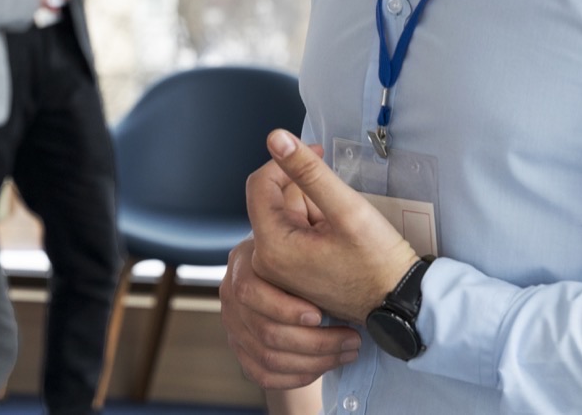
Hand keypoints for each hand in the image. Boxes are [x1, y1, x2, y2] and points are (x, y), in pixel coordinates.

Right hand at [221, 237, 360, 390]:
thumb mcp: (303, 233)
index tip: (321, 314)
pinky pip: (264, 374)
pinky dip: (297, 376)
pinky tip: (324, 366)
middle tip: (352, 338)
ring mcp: (233, 324)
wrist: (295, 280)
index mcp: (241, 262)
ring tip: (348, 350)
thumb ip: (300, 223)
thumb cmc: (308, 257)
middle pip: (264, 331)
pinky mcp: (242, 350)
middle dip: (315, 342)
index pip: (251, 291)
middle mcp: (230, 294)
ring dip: (315, 360)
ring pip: (268, 356)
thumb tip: (305, 204)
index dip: (286, 308)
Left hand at [246, 130, 417, 322]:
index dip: (287, 162)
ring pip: (288, 214)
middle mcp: (266, 261)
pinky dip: (317, 226)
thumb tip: (275, 138)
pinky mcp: (291, 273)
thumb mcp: (347, 209)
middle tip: (341, 210)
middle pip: (275, 200)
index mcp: (272, 246)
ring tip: (344, 230)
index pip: (260, 184)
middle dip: (309, 194)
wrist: (400, 303)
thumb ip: (309, 171)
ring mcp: (278, 270)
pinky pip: (295, 233)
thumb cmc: (378, 263)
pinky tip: (340, 240)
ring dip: (315, 210)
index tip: (318, 154)